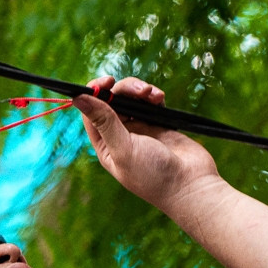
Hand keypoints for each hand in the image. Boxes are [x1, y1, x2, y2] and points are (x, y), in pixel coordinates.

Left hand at [72, 75, 221, 210]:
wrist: (190, 185)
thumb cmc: (152, 174)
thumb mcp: (124, 147)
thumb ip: (104, 121)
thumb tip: (77, 98)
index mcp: (105, 145)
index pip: (91, 113)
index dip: (94, 93)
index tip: (106, 81)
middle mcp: (119, 135)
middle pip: (112, 101)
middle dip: (123, 89)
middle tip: (139, 89)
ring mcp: (140, 129)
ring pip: (131, 99)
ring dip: (139, 90)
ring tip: (152, 94)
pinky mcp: (159, 124)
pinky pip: (150, 102)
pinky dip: (153, 96)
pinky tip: (160, 98)